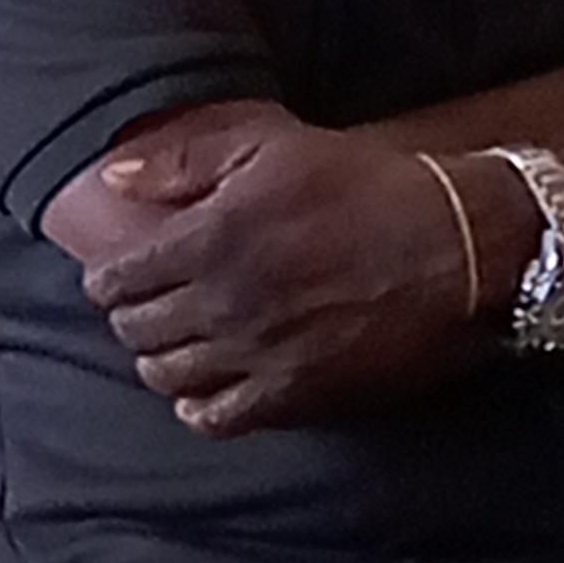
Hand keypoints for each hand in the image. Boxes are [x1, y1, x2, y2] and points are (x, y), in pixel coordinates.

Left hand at [83, 115, 490, 433]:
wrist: (456, 245)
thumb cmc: (367, 185)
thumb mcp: (273, 145)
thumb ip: (184, 161)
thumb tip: (112, 178)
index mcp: (210, 239)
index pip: (117, 280)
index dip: (107, 280)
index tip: (116, 276)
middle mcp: (222, 303)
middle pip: (135, 332)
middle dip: (132, 317)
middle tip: (147, 306)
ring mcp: (256, 355)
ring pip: (167, 376)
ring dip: (162, 359)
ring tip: (177, 342)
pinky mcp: (293, 394)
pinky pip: (217, 417)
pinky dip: (199, 406)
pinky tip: (205, 388)